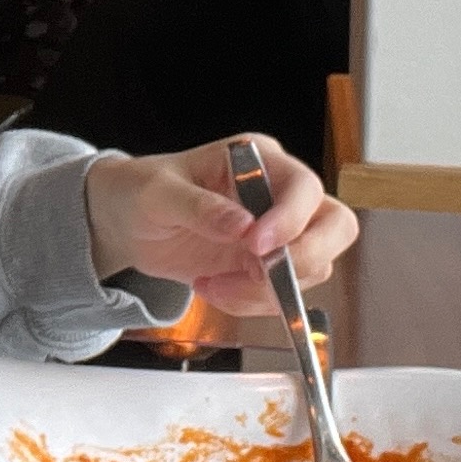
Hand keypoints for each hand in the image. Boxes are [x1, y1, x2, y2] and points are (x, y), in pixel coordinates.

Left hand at [83, 136, 359, 316]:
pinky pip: (285, 294)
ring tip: (214, 285)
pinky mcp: (267, 265)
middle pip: (335, 225)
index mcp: (257, 160)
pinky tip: (213, 288)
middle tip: (260, 275)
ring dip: (268, 289)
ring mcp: (278, 232)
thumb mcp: (158, 194)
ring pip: (314, 267)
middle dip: (306, 259)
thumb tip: (241, 224)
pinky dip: (252, 302)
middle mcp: (278, 193)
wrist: (126, 220)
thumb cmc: (141, 190)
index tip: (256, 246)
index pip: (303, 187)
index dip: (290, 219)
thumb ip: (200, 207)